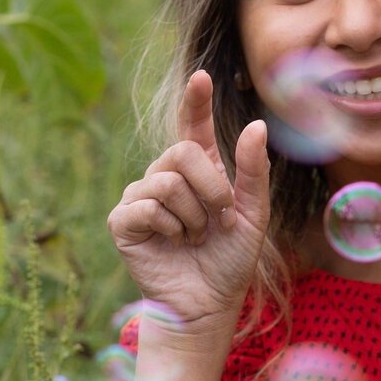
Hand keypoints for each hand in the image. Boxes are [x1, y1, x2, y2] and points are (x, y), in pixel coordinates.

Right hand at [107, 71, 271, 335]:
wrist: (209, 303)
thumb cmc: (230, 260)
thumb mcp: (253, 214)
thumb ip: (252, 171)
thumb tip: (256, 125)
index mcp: (197, 172)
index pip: (192, 129)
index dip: (196, 102)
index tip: (201, 77)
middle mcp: (164, 178)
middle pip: (182, 153)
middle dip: (211, 188)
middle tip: (221, 220)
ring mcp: (140, 197)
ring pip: (167, 181)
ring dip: (194, 216)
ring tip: (195, 238)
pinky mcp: (123, 221)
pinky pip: (148, 206)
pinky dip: (171, 228)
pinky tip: (174, 245)